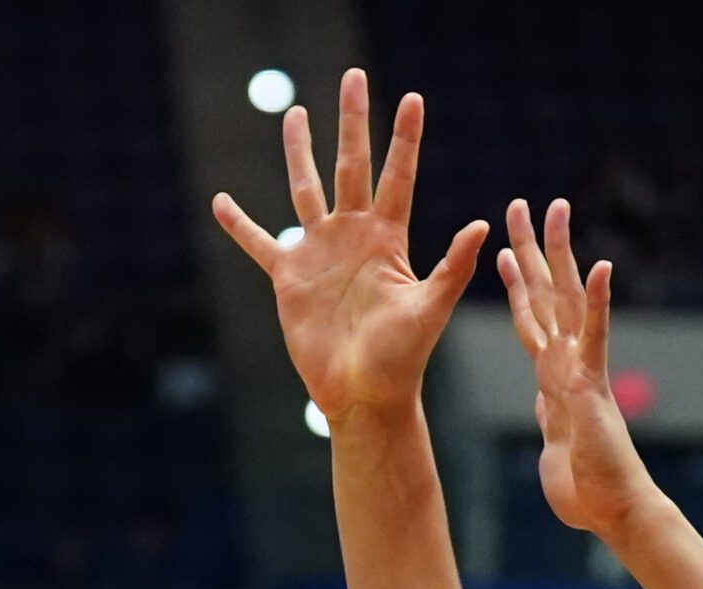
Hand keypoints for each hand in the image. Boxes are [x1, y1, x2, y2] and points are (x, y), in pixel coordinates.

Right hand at [213, 67, 485, 424]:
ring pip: (306, 189)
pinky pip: (259, 243)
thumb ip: (452, 266)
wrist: (364, 395)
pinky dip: (240, 225)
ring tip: (294, 115)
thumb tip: (481, 225)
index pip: (398, 176)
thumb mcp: (430, 309)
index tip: (413, 99)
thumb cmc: (402, 359)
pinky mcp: (290, 277)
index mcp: (388, 239)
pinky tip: (221, 202)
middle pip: (351, 166)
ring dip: (299, 153)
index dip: (404, 139)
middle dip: (352, 123)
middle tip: (354, 78)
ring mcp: (320, 253)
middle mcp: (353, 236)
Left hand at [497, 199, 656, 542]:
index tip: (501, 250)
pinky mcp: (593, 385)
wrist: (612, 510)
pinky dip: (601, 303)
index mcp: (552, 379)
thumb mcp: (554, 446)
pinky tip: (603, 267)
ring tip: (556, 210)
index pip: (531, 321)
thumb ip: (548, 419)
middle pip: (546, 295)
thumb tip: (543, 404)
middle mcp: (567, 364)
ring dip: (561, 254)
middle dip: (530, 249)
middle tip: (520, 204)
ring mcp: (581, 370)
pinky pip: (596, 337)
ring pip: (567, 301)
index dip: (516, 285)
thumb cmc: (586, 491)